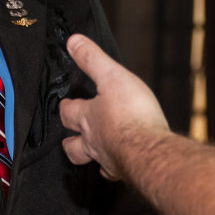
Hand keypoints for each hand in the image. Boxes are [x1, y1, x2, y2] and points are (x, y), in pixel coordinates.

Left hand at [60, 33, 170, 180]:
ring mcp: (108, 158)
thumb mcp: (112, 77)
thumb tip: (73, 42)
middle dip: (69, 139)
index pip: (69, 112)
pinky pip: (114, 172)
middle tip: (69, 135)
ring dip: (88, 155)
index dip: (66, 107)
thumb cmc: (132, 114)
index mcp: (89, 119)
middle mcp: (94, 142)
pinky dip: (113, 169)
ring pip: (92, 160)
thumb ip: (92, 59)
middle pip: (73, 145)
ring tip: (90, 153)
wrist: (150, 150)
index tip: (65, 103)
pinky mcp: (126, 170)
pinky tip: (119, 166)